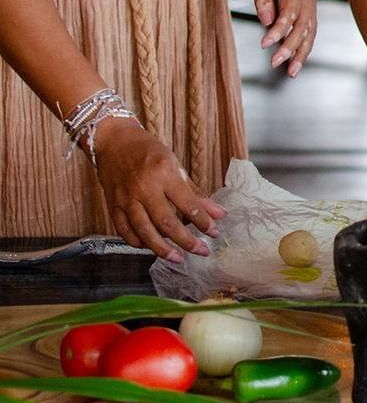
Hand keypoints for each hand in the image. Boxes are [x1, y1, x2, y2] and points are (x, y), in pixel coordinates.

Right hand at [93, 117, 225, 261]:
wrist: (115, 143)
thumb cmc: (149, 152)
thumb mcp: (175, 164)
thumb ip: (194, 192)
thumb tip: (217, 212)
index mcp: (164, 174)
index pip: (188, 204)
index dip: (203, 221)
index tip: (215, 231)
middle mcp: (144, 188)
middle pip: (166, 222)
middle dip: (186, 241)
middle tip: (202, 251)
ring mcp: (126, 200)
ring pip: (144, 232)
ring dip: (162, 249)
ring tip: (177, 259)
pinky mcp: (113, 207)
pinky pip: (125, 232)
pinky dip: (138, 243)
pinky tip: (150, 247)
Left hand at [247, 0, 317, 76]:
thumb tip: (265, 20)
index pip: (290, 10)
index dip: (279, 29)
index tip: (265, 43)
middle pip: (303, 24)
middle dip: (290, 46)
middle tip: (275, 63)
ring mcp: (310, 0)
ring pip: (310, 30)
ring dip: (302, 51)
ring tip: (291, 72)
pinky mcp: (308, 6)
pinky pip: (310, 29)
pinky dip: (305, 46)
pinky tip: (297, 61)